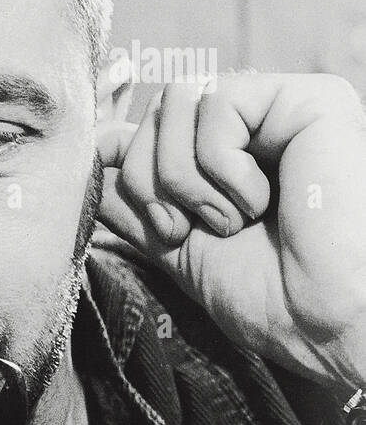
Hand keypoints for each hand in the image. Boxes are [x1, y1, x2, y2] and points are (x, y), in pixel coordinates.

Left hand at [99, 74, 365, 386]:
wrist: (334, 325)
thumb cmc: (272, 298)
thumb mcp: (177, 246)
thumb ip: (133, 198)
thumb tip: (92, 150)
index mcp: (229, 158)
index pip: (147, 128)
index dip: (124, 166)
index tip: (148, 221)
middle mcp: (258, 126)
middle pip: (152, 113)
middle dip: (150, 184)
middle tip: (188, 231)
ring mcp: (284, 109)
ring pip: (176, 101)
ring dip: (185, 178)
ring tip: (232, 220)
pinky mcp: (310, 99)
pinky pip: (216, 101)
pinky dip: (222, 164)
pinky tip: (265, 199)